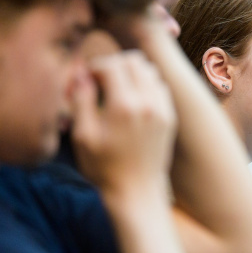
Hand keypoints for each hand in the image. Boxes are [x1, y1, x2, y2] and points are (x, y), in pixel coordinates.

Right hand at [71, 51, 176, 196]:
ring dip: (132, 73)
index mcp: (124, 106)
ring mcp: (163, 109)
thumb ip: (82, 100)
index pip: (112, 64)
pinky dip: (146, 85)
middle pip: (134, 61)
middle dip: (115, 65)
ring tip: (117, 90)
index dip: (95, 66)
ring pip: (150, 71)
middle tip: (101, 82)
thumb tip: (82, 74)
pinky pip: (160, 87)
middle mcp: (148, 103)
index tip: (86, 79)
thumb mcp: (83, 136)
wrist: (137, 191)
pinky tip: (132, 101)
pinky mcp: (170, 117)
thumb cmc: (105, 167)